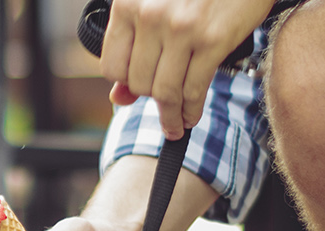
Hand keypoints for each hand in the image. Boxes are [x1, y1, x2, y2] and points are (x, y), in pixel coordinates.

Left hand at [101, 0, 274, 139]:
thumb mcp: (154, 5)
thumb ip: (133, 47)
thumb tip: (118, 98)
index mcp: (128, 4)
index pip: (112, 67)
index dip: (126, 83)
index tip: (138, 88)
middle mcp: (150, 16)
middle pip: (139, 83)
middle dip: (151, 99)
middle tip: (164, 104)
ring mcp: (181, 29)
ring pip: (165, 92)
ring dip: (171, 116)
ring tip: (176, 124)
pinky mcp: (212, 40)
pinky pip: (194, 89)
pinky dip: (191, 110)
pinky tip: (191, 115)